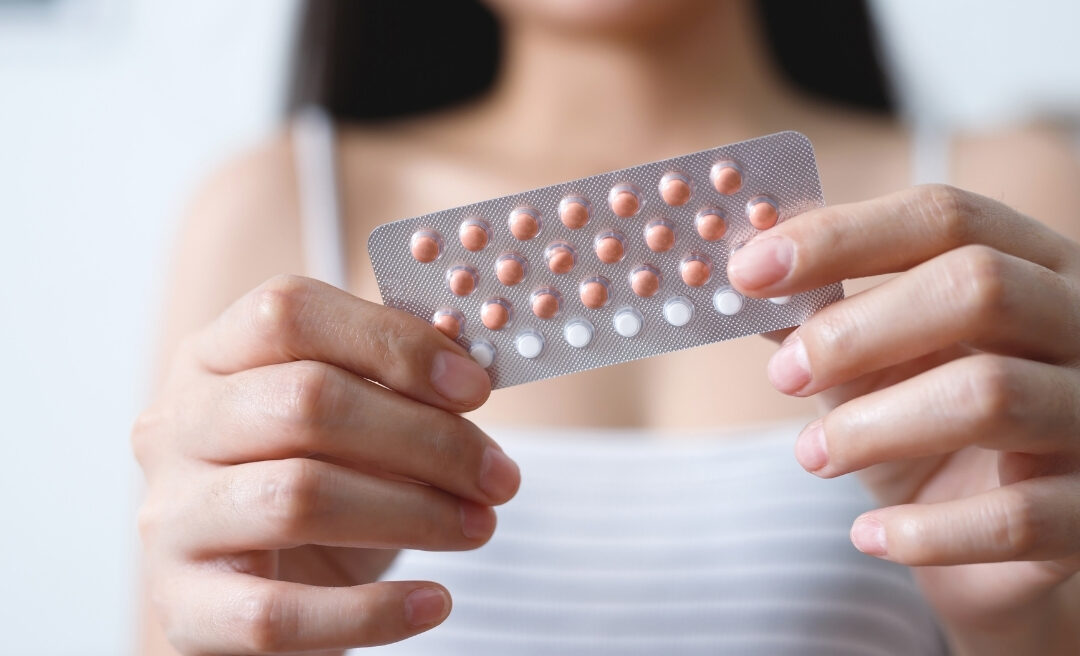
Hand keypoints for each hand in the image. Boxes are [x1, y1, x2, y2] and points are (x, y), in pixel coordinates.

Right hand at [132, 275, 519, 654]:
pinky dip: (371, 613)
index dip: (393, 342)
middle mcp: (175, 426)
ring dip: (414, 514)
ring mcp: (170, 516)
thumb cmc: (320, 481)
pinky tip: (434, 603)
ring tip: (480, 527)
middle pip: (306, 402)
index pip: (289, 312)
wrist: (260, 586)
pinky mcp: (182, 606)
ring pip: (298, 497)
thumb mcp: (351, 419)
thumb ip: (394, 383)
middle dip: (427, 438)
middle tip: (500, 475)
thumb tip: (468, 374)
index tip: (475, 388)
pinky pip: (278, 614)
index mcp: (214, 356)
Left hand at [729, 185, 1079, 649]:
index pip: (942, 217)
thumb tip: (736, 282)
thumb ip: (815, 320)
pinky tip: (869, 534)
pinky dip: (927, 530)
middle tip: (784, 376)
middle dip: (857, 330)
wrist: (993, 545)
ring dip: (874, 428)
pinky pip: (1018, 517)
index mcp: (1027, 265)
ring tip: (812, 456)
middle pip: (977, 286)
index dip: (839, 237)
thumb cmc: (925, 430)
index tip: (747, 271)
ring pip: (990, 394)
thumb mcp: (867, 366)